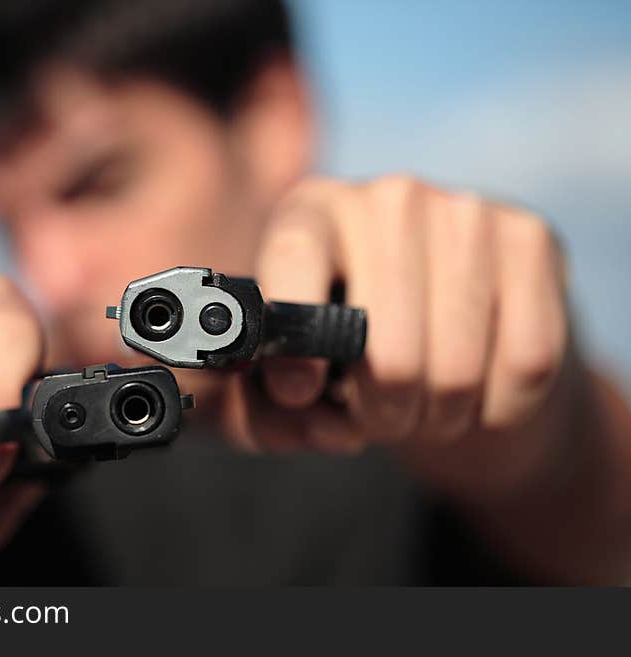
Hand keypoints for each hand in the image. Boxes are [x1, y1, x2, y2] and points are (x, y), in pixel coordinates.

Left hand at [222, 176, 567, 496]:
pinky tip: (478, 393)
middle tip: (377, 415)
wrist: (445, 321)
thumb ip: (271, 406)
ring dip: (438, 419)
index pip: (292, 261)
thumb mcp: (291, 376)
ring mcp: (466, 211)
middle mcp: (388, 198)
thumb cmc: (349, 351)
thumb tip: (311, 411)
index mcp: (309, 214)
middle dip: (382, 415)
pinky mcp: (532, 237)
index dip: (294, 345)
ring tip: (422, 406)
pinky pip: (527, 365)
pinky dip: (499, 409)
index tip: (299, 392)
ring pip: (458, 371)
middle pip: (391, 355)